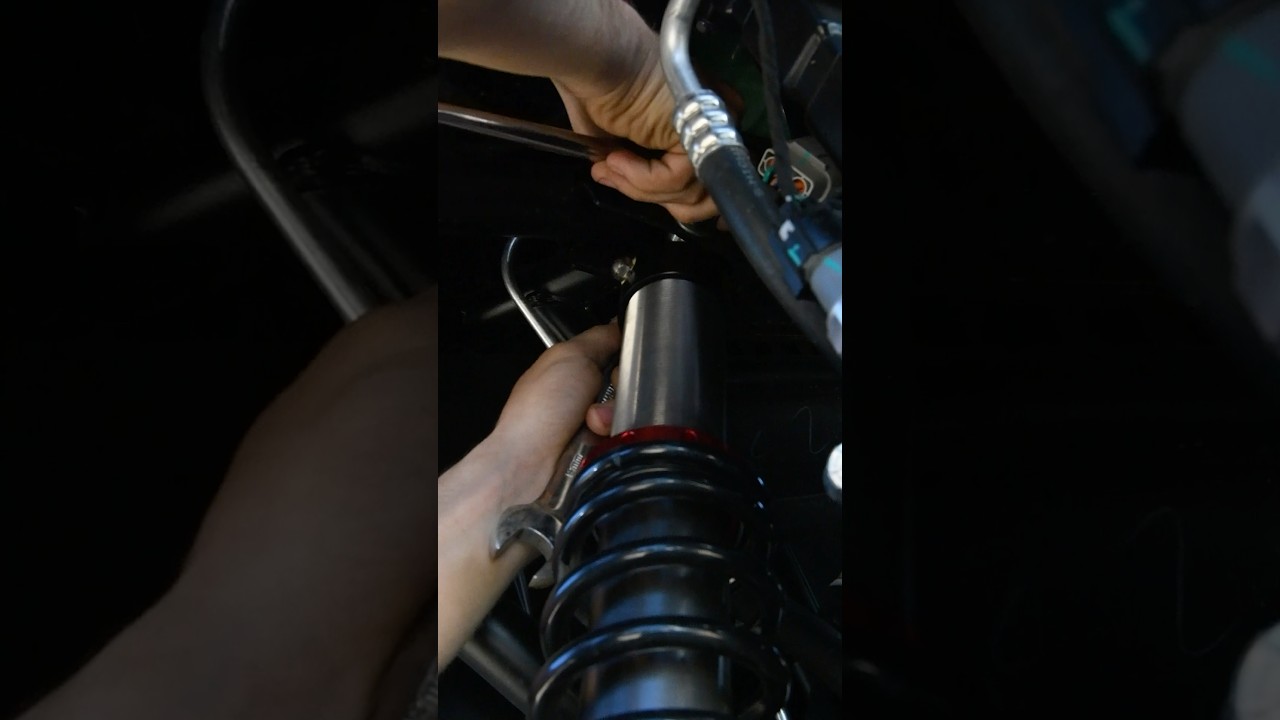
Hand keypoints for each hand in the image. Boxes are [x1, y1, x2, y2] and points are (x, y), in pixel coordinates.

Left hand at [486, 321, 620, 506]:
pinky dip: (612, 437)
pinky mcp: (593, 446)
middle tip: (598, 398)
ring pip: (626, 411)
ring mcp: (587, 420)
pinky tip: (595, 441)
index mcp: (571, 364)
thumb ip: (599, 338)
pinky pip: (622, 436)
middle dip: (619, 390)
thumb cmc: (540, 410)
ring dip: (612, 417)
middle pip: (626, 383)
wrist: (526, 462)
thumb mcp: (572, 357)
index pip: (617, 351)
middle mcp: (581, 390)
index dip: (625, 357)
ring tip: (593, 426)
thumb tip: (620, 322)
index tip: (622, 363)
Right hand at [551, 15, 718, 223]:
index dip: (667, 197)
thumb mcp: (619, 140)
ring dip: (639, 187)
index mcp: (702, 122)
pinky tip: (616, 158)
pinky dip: (640, 177)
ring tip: (610, 166)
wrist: (599, 59)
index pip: (703, 183)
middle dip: (654, 197)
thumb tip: (621, 183)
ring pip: (688, 193)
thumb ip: (636, 168)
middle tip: (614, 177)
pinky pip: (676, 180)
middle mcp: (716, 125)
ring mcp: (713, 129)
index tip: (624, 184)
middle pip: (702, 195)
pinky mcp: (701, 134)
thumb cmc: (602, 87)